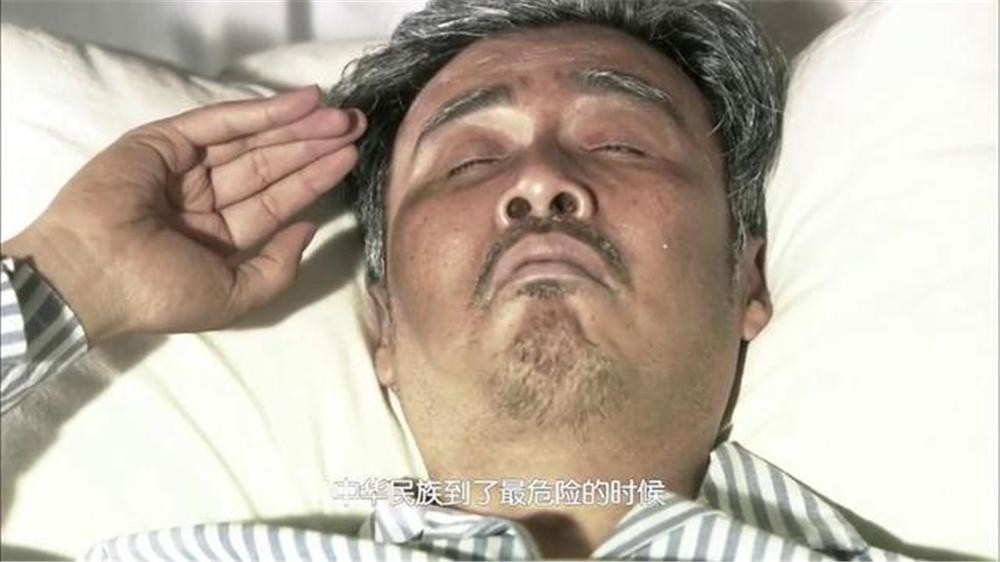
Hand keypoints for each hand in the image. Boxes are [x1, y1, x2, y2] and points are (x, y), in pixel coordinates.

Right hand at [1, 85, 364, 344]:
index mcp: (220, 236)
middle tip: (356, 125)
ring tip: (341, 114)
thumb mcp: (236, 296)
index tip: (350, 157)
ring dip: (297, 126)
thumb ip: (277, 267)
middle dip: (313, 145)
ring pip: (252, 141)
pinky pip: (221, 123)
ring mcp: (185, 168)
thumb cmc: (161, 293)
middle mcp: (206, 198)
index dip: (314, 179)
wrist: (95, 273)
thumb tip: (309, 228)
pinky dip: (262, 111)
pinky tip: (302, 103)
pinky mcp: (165, 141)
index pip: (277, 201)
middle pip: (271, 165)